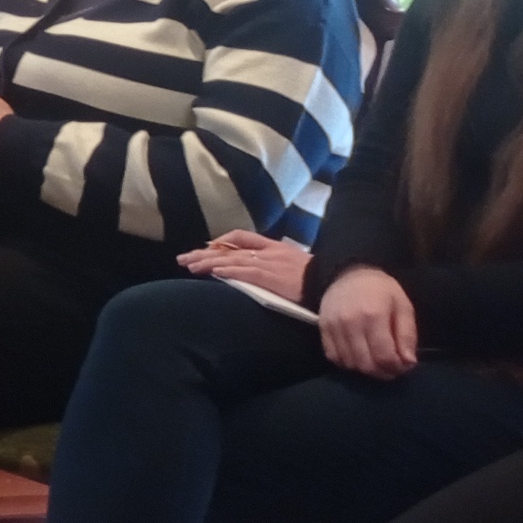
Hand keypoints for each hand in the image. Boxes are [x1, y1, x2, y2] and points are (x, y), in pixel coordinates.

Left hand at [178, 228, 314, 302]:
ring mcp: (271, 263)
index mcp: (276, 247)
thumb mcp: (296, 267)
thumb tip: (255, 271)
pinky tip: (212, 273)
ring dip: (208, 263)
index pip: (242, 237)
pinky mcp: (272, 277)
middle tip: (184, 259)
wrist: (338, 284)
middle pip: (230, 248)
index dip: (221, 243)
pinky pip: (245, 272)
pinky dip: (227, 271)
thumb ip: (275, 265)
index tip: (206, 250)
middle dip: (205, 253)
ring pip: (232, 259)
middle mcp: (270, 252)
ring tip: (189, 266)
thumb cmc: (320, 280)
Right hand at [315, 264, 417, 377]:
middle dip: (382, 372)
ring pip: (349, 363)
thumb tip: (408, 362)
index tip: (403, 366)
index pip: (384, 355)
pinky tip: (358, 357)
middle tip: (391, 369)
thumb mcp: (403, 307)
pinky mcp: (322, 328)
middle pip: (366, 364)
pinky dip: (347, 363)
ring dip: (365, 369)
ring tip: (376, 363)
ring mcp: (333, 326)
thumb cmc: (381, 290)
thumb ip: (407, 335)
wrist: (348, 272)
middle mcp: (351, 323)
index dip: (396, 368)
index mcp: (374, 316)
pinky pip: (333, 356)